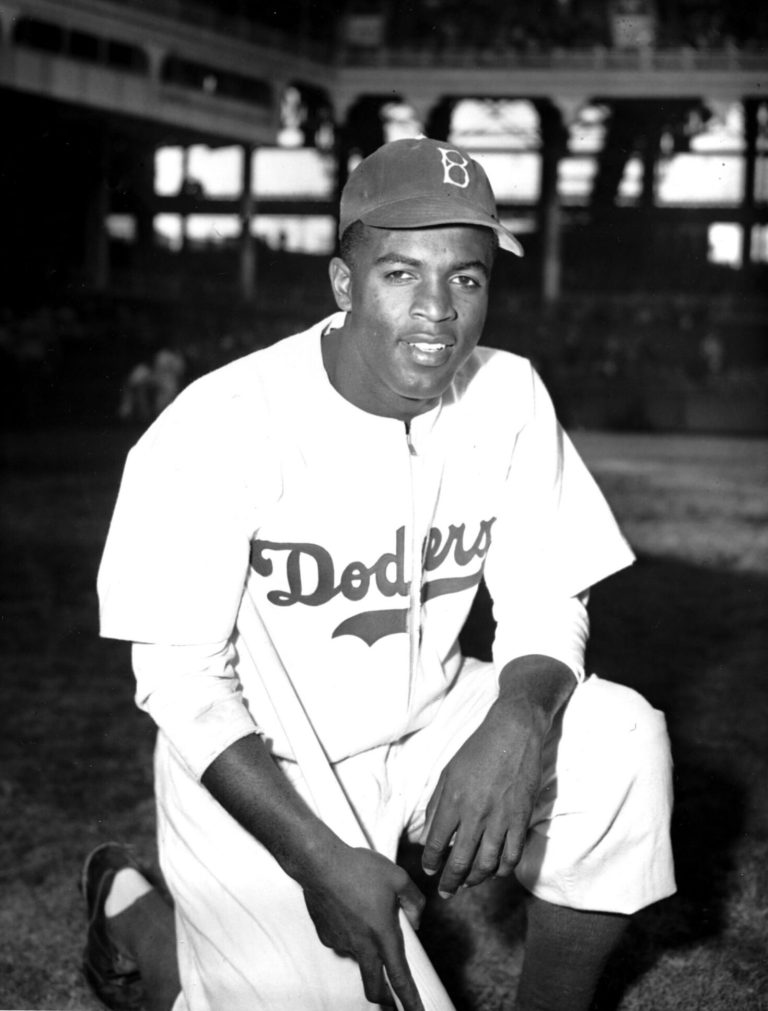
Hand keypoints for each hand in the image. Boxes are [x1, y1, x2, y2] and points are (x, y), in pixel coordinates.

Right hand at [302, 843, 425, 1009]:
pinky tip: (349, 908)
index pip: (399, 978)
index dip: (410, 1001)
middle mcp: (361, 945)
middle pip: (374, 987)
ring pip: (359, 956)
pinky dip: (351, 933)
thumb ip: (414, 901)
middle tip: (392, 1001)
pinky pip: (344, 941)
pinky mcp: (326, 937)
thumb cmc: (359, 867)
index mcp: (382, 934)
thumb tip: (415, 921)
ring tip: (364, 911)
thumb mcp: (397, 877)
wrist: (319, 862)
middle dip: (385, 1000)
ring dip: (366, 948)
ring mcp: (341, 943)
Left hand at [421, 697, 546, 898]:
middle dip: (450, 881)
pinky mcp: (521, 819)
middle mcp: (475, 814)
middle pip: (460, 861)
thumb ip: (436, 805)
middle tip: (446, 891)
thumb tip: (428, 836)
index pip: (436, 844)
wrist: (513, 734)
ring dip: (475, 880)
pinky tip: (494, 872)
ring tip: (468, 884)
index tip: (430, 870)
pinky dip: (502, 870)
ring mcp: (500, 819)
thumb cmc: (477, 751)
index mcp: (453, 801)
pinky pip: (512, 856)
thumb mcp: (448, 773)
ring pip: (486, 865)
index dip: (431, 863)